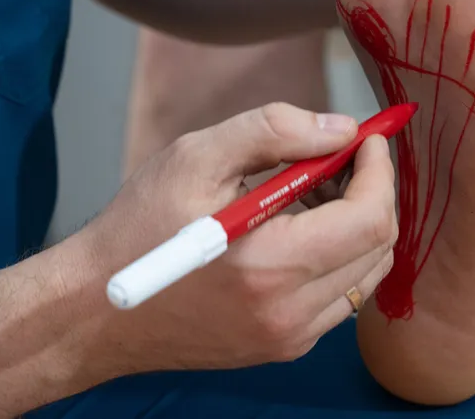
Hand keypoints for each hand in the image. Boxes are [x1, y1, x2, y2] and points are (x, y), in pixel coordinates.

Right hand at [70, 103, 397, 374]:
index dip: (379, 170)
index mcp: (272, 266)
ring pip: (366, 274)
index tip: (367, 138)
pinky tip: (299, 230)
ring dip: (359, 225)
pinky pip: (340, 298)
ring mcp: (290, 337)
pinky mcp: (282, 347)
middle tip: (341, 158)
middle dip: (374, 192)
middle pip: (378, 247)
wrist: (94, 311)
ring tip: (317, 190)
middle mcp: (290, 313)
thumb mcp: (196, 157)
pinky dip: (339, 257)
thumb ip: (274, 131)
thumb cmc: (137, 229)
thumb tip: (342, 128)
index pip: (370, 218)